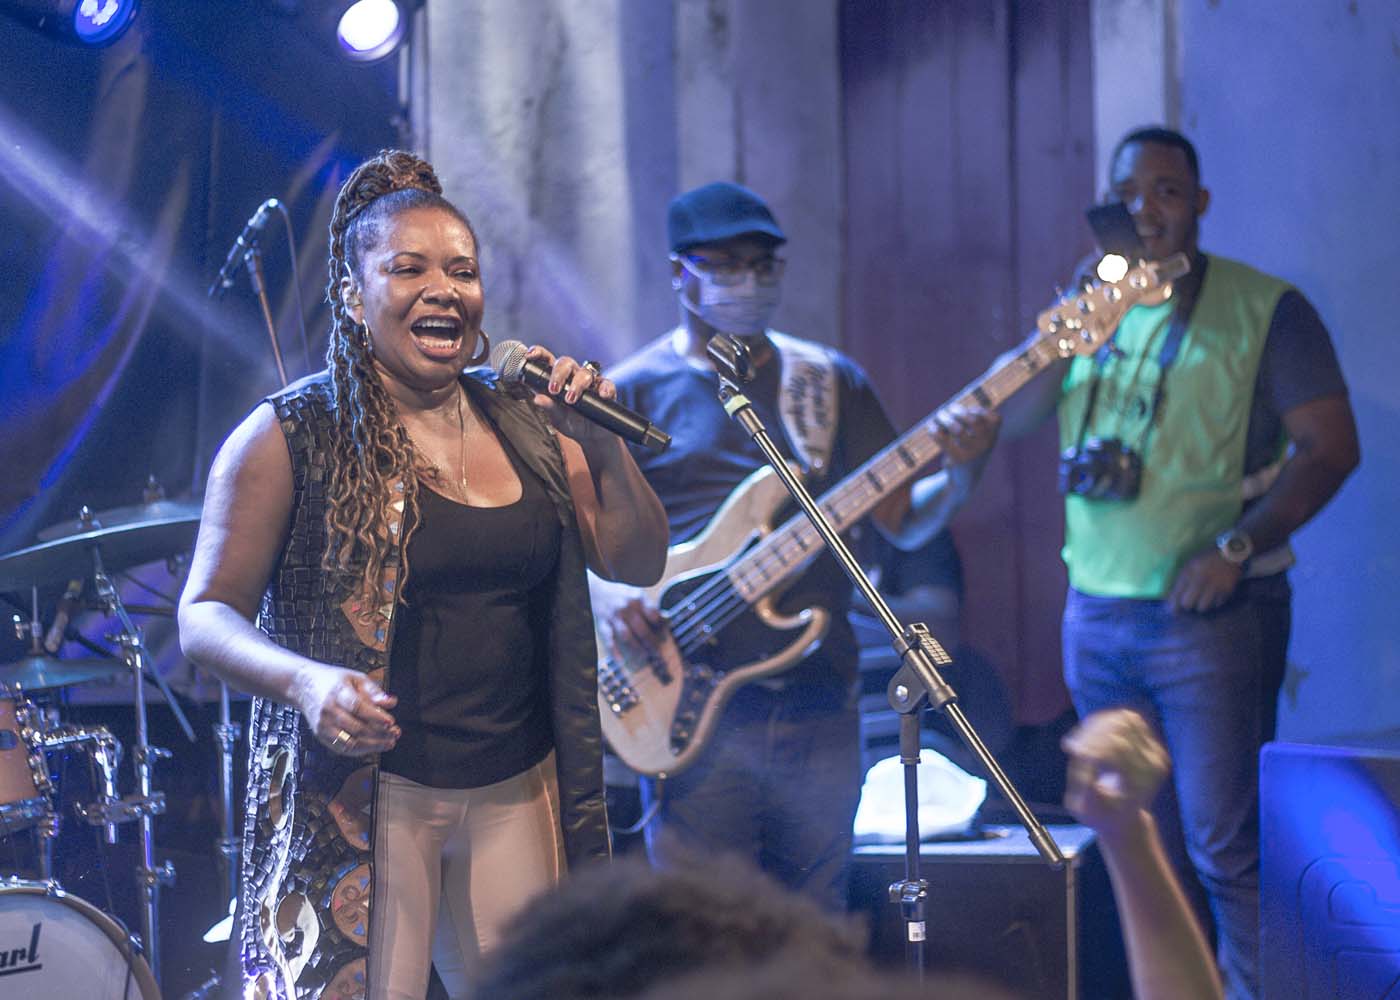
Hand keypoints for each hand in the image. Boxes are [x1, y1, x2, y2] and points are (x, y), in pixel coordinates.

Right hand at [293, 665, 399, 755]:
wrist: (303, 686)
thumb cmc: (332, 681)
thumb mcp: (355, 678)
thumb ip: (374, 691)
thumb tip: (391, 702)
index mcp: (337, 692)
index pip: (357, 707)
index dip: (376, 717)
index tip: (391, 722)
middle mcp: (328, 710)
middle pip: (356, 727)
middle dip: (379, 734)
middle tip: (395, 733)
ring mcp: (323, 725)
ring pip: (350, 742)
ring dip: (372, 745)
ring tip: (389, 742)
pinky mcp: (321, 735)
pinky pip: (342, 748)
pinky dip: (360, 750)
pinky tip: (374, 747)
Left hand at [524, 346, 616, 445]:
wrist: (592, 437)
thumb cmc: (572, 423)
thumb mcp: (557, 418)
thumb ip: (549, 408)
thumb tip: (537, 398)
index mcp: (557, 379)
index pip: (547, 360)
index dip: (539, 353)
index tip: (530, 355)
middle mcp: (573, 376)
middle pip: (566, 362)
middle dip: (559, 373)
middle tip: (554, 389)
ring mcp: (590, 382)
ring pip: (585, 372)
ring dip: (577, 384)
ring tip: (571, 400)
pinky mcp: (605, 390)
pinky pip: (606, 384)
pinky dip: (604, 388)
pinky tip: (601, 395)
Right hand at [590, 578, 667, 661]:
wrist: (596, 590)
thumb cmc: (621, 595)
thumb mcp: (636, 594)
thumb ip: (649, 607)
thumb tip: (666, 620)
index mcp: (637, 598)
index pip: (653, 614)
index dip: (660, 626)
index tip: (665, 636)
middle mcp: (625, 606)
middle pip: (641, 628)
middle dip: (651, 642)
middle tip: (658, 653)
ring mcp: (614, 616)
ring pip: (626, 635)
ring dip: (637, 647)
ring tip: (645, 656)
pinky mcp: (603, 624)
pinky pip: (609, 638)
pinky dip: (614, 650)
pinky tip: (620, 660)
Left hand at [931, 403, 1000, 466]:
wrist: (965, 478)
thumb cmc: (970, 450)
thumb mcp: (978, 438)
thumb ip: (972, 423)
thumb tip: (952, 407)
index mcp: (993, 437)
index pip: (995, 419)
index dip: (981, 410)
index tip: (969, 410)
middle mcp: (985, 444)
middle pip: (973, 420)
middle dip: (958, 411)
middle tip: (948, 409)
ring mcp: (973, 453)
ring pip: (958, 429)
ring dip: (945, 418)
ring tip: (939, 415)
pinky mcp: (958, 459)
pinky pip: (944, 439)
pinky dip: (935, 430)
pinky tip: (931, 427)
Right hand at [1062, 708, 1169, 839]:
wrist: (1122, 817)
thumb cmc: (1100, 814)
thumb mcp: (1086, 809)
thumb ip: (1085, 784)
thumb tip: (1084, 753)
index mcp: (1139, 785)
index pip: (1118, 749)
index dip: (1091, 745)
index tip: (1069, 749)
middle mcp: (1153, 767)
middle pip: (1121, 731)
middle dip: (1091, 735)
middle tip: (1071, 746)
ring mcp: (1156, 753)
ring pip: (1125, 720)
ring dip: (1098, 725)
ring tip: (1081, 740)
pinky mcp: (1151, 744)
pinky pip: (1128, 718)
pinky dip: (1106, 721)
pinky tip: (1090, 734)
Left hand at [1166, 548, 1242, 612]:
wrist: (1229, 553)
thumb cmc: (1205, 559)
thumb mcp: (1189, 565)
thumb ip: (1181, 580)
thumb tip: (1171, 599)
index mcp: (1189, 572)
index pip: (1177, 593)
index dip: (1173, 605)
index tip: (1172, 611)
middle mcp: (1201, 580)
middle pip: (1188, 603)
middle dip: (1187, 605)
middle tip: (1188, 604)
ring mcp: (1214, 586)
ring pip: (1202, 607)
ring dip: (1200, 606)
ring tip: (1201, 600)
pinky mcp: (1226, 591)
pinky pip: (1216, 604)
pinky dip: (1214, 603)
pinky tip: (1214, 597)